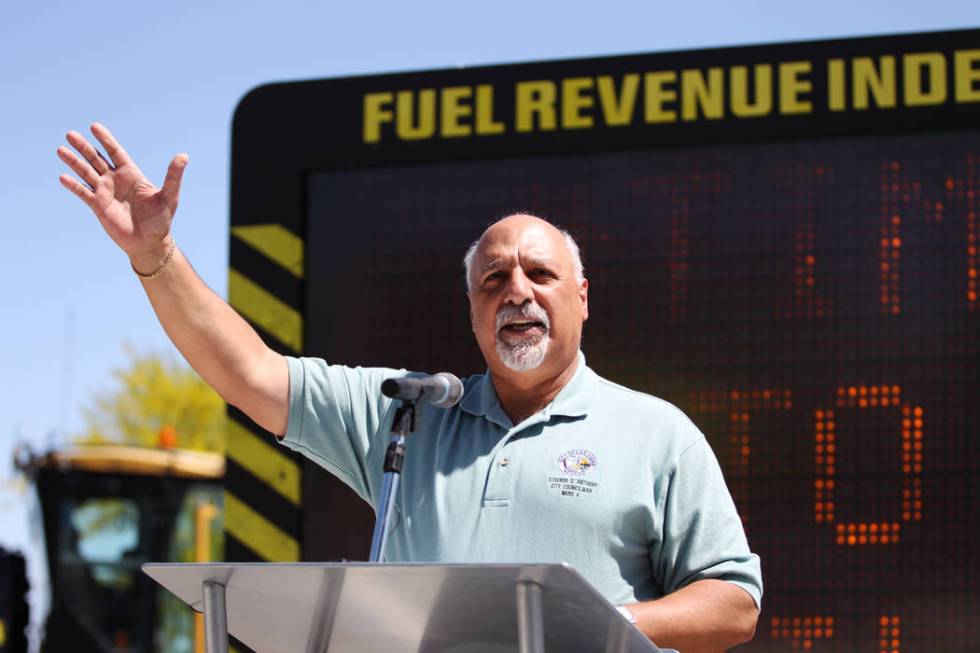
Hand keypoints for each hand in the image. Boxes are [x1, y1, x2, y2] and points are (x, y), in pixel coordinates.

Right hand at [57, 123, 187, 270]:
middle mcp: (116, 180)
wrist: (150, 242)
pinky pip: (83, 193)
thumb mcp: (169, 196)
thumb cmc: (161, 219)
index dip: (106, 139)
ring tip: (61, 149)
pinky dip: (74, 186)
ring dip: (74, 162)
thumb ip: (173, 176)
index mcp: (132, 174)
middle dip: (84, 147)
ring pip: (86, 173)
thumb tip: (183, 156)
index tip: (94, 126)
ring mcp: (105, 192)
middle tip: (70, 134)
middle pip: (97, 159)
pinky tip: (63, 177)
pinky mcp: (98, 206)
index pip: (116, 152)